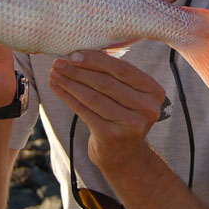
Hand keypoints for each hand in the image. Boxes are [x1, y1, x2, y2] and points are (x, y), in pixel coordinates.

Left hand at [49, 51, 164, 171]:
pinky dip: (68, 98)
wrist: (125, 155)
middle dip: (79, 71)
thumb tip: (79, 53)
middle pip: (107, 83)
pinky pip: (85, 112)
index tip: (74, 54)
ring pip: (94, 97)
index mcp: (154, 91)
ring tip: (54, 74)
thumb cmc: (123, 114)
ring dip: (70, 83)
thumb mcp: (128, 94)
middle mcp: (148, 108)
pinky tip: (57, 88)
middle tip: (58, 63)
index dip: (97, 60)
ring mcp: (131, 124)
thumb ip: (114, 75)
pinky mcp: (112, 136)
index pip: (123, 69)